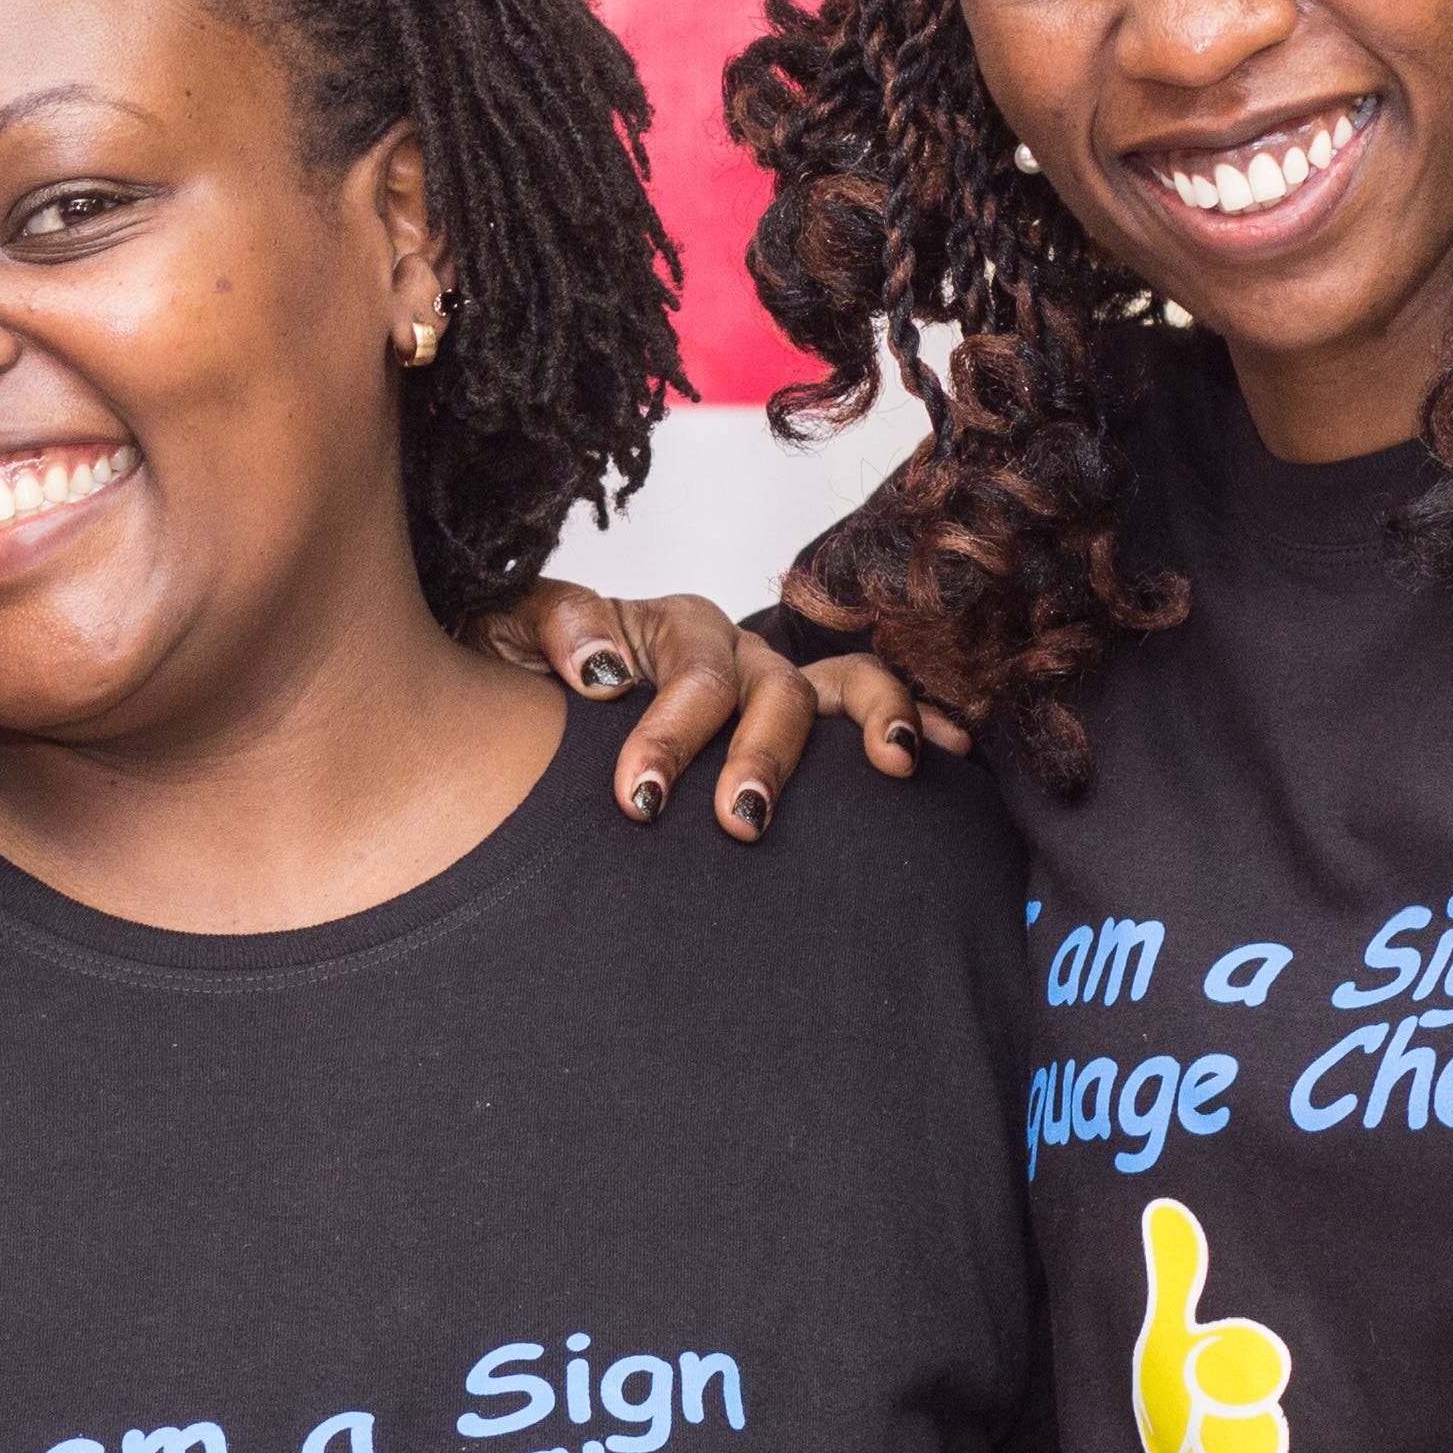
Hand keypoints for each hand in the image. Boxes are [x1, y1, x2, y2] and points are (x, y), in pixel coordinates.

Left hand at [474, 581, 960, 833]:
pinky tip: (941, 754)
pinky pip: (874, 705)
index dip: (670, 732)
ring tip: (889, 769)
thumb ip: (550, 632)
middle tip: (735, 821)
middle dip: (758, 756)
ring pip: (837, 690)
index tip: (639, 798)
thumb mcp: (510, 637)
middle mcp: (731, 653)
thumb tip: (601, 671)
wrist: (529, 699)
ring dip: (863, 728)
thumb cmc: (525, 675)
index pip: (685, 669)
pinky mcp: (807, 718)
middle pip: (766, 690)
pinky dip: (916, 720)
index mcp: (665, 631)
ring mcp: (774, 684)